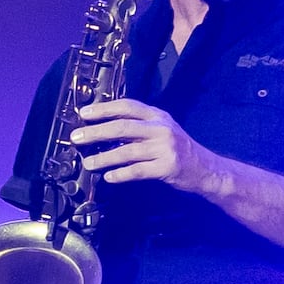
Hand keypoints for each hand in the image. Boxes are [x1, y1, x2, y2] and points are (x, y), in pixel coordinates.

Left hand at [65, 98, 204, 192]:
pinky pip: (137, 170)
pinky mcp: (167, 167)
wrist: (206, 169)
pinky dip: (120, 174)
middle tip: (77, 137)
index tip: (84, 114)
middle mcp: (162, 128)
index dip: (103, 109)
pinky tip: (108, 177)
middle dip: (96, 132)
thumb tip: (103, 128)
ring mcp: (165, 148)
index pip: (127, 106)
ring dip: (103, 158)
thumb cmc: (179, 149)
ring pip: (127, 151)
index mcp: (158, 116)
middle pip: (123, 126)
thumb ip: (139, 126)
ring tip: (88, 163)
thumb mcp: (162, 130)